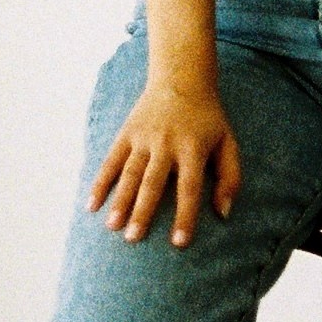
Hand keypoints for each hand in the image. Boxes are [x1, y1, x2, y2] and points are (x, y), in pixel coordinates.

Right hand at [90, 77, 241, 248]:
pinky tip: (91, 205)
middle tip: (133, 239)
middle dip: (142, 211)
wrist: (181, 78)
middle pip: (153, 181)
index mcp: (193, 148)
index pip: (189, 187)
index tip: (178, 244)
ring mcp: (144, 137)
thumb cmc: (208, 119)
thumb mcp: (228, 142)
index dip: (184, 216)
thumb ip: (230, 177)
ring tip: (112, 226)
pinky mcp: (127, 132)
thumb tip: (223, 213)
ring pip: (130, 172)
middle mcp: (166, 142)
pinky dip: (100, 182)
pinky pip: (111, 160)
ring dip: (119, 200)